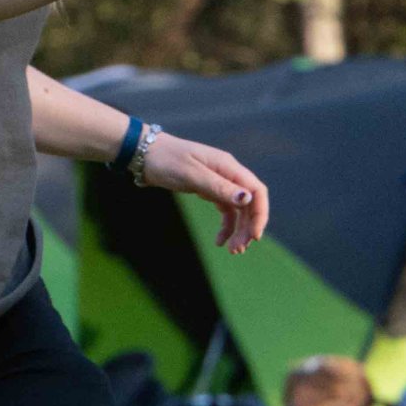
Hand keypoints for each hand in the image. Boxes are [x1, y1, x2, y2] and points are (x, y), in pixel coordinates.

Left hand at [135, 132, 269, 253]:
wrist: (144, 154)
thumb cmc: (166, 160)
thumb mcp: (191, 174)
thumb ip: (218, 187)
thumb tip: (247, 198)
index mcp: (228, 166)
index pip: (256, 190)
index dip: (260, 213)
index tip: (255, 236)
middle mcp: (228, 173)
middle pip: (250, 203)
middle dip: (248, 227)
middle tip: (238, 250)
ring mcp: (219, 182)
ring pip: (238, 209)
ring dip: (238, 230)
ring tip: (232, 251)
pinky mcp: (208, 189)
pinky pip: (225, 210)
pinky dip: (226, 226)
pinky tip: (219, 241)